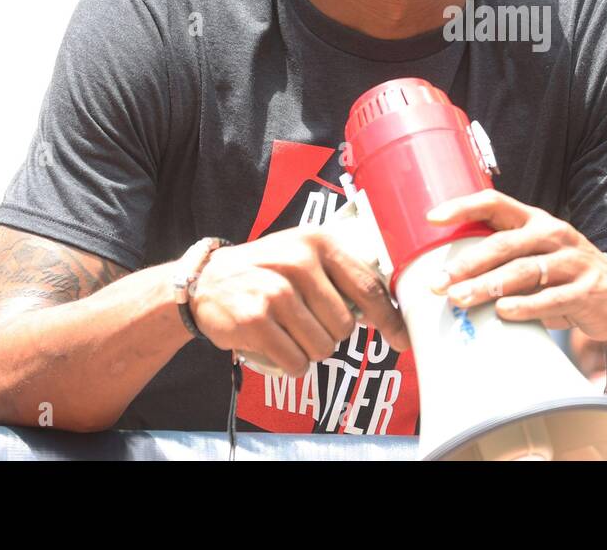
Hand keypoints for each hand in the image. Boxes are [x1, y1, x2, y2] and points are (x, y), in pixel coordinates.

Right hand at [189, 226, 409, 376]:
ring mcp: (276, 291)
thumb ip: (343, 274)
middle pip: (345, 326)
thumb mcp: (305, 254)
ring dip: (309, 350)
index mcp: (320, 243)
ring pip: (322, 348)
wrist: (206, 280)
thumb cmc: (267, 270)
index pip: (368, 287)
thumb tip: (386, 309)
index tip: (401, 339)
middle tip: (307, 323)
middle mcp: (299, 262)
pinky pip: (295, 362)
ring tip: (289, 331)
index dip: (390, 319)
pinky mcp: (255, 320)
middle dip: (332, 335)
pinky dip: (290, 364)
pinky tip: (275, 345)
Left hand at [424, 189, 606, 341]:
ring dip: (488, 286)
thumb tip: (449, 277)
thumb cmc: (564, 276)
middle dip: (467, 263)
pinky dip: (525, 306)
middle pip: (504, 243)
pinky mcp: (586, 289)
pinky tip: (503, 312)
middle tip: (439, 283)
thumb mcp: (537, 257)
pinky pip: (551, 297)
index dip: (463, 207)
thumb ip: (503, 259)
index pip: (496, 203)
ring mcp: (572, 261)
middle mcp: (553, 234)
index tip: (431, 218)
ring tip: (461, 299)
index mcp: (535, 221)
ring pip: (524, 270)